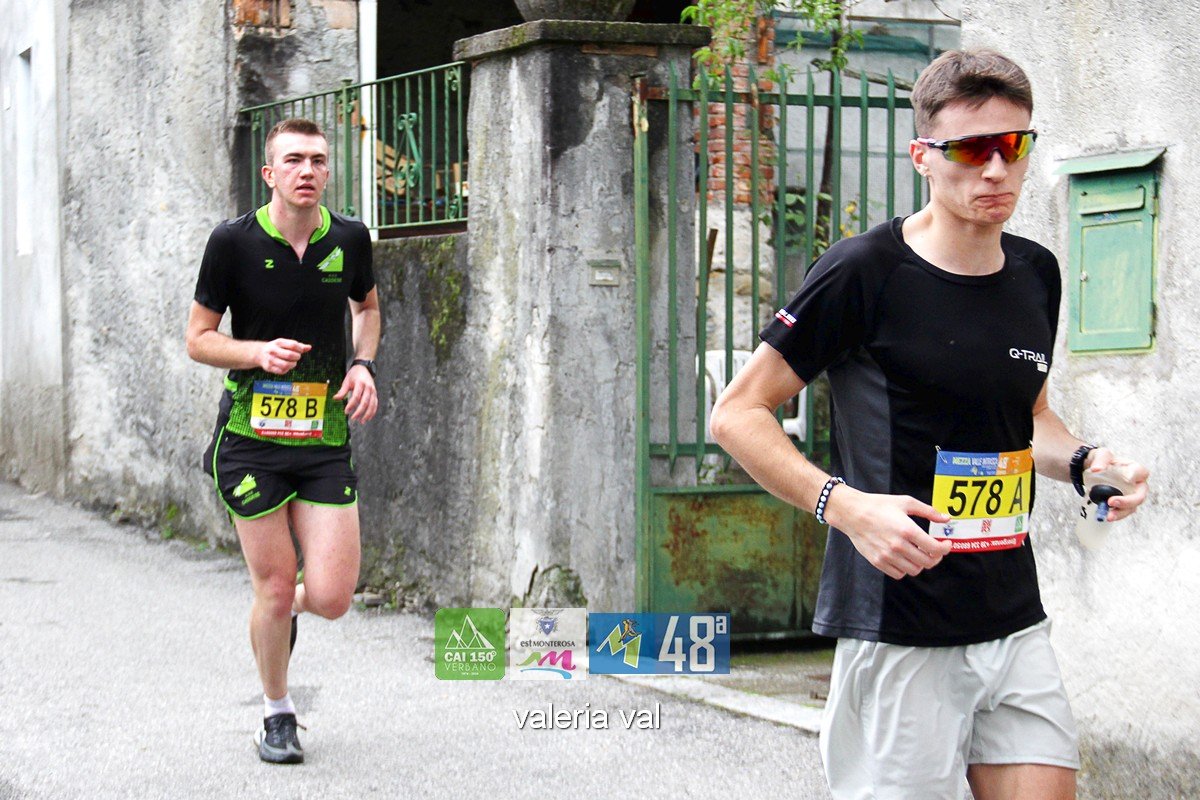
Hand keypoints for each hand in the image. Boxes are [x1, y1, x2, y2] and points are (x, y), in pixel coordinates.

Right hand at [256, 339, 310, 374]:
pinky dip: (287, 370)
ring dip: (293, 364)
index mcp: (278, 342)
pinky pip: (282, 371)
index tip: (300, 351)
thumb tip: (309, 347)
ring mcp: (270, 359)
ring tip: (292, 363)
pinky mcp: (269, 368)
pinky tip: (286, 367)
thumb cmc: (277, 348)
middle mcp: (273, 350)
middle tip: (297, 357)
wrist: (260, 353)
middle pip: (290, 355)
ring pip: (286, 365)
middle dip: (297, 357)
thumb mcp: (285, 344)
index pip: (293, 345)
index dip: (300, 349)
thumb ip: (298, 346)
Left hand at [334, 365, 377, 422]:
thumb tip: (335, 398)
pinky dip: (372, 412)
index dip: (351, 405)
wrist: (364, 368)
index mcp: (360, 383)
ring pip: (372, 405)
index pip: (356, 396)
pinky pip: (375, 404)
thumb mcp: (347, 380)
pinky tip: (368, 418)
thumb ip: (342, 390)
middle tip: (353, 418)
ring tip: (361, 421)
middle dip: (359, 411)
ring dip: (367, 414)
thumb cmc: (354, 374)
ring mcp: (373, 391)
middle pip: (365, 402)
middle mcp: (368, 388)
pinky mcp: (375, 394)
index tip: (346, 411)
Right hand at [824, 485, 952, 579]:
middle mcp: (898, 545)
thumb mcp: (905, 502)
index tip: (946, 545)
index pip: (935, 549)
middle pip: (927, 562)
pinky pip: (899, 573)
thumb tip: (946, 518)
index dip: (945, 548)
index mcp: (907, 530)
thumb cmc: (878, 505)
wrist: (851, 512)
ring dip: (920, 563)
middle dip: (935, 557)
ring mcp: (887, 555)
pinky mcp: (878, 561)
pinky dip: (905, 568)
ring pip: (914, 570)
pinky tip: (904, 557)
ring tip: (918, 553)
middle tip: (934, 550)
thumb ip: (929, 511)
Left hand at [1087, 448, 1149, 520]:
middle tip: (1111, 502)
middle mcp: (1137, 484)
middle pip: (1139, 495)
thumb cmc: (1103, 461)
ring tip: (1109, 516)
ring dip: (1121, 512)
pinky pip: (1123, 511)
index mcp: (1135, 469)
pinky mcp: (1123, 503)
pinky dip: (1116, 515)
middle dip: (1127, 501)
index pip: (1140, 472)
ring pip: (1132, 507)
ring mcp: (1131, 495)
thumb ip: (1101, 459)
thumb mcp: (1101, 455)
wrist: (1094, 471)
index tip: (1126, 480)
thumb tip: (1096, 469)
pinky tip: (1107, 516)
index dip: (1134, 476)